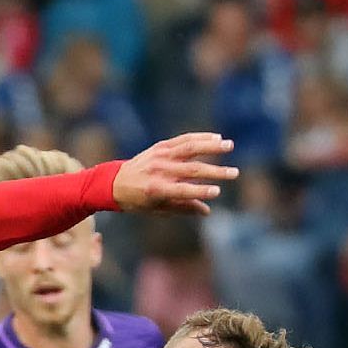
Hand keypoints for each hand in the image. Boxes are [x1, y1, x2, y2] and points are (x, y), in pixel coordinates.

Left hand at [111, 133, 237, 215]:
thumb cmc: (137, 201)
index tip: (217, 192)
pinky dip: (200, 137)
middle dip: (215, 172)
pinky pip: (183, 140)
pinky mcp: (160, 146)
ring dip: (212, 146)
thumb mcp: (156, 209)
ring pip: (190, 148)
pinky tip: (216, 138)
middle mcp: (159, 171)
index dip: (200, 191)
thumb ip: (182, 208)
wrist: (113, 182)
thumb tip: (207, 210)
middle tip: (234, 174)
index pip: (183, 190)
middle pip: (192, 170)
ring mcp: (160, 156)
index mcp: (156, 189)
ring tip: (229, 146)